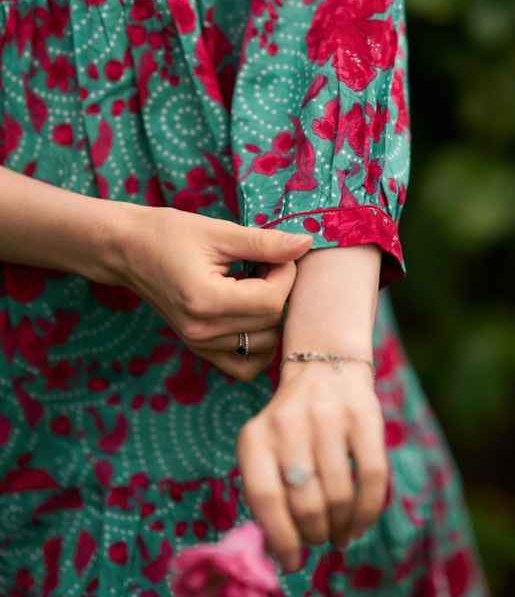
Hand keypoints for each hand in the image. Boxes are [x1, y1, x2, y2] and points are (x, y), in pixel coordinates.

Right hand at [109, 205, 312, 380]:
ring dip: (272, 317)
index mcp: (206, 301)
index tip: (278, 254)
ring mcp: (200, 345)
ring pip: (265, 347)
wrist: (128, 250)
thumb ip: (265, 243)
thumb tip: (305, 244)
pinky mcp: (200, 349)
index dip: (286, 274)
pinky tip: (251, 313)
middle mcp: (203, 332)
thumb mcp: (219, 231)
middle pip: (271, 325)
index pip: (272, 301)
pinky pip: (245, 364)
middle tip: (267, 266)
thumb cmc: (169, 234)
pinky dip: (258, 343)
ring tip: (256, 287)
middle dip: (281, 292)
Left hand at [236, 358, 388, 572]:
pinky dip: (368, 512)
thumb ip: (268, 493)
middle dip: (314, 534)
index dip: (281, 539)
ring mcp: (328, 416)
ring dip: (340, 527)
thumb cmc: (291, 427)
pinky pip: (372, 477)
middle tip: (319, 539)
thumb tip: (281, 554)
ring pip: (339, 494)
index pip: (265, 498)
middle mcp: (289, 423)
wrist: (324, 367)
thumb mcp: (266, 448)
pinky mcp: (364, 415)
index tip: (292, 563)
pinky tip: (359, 525)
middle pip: (306, 502)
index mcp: (255, 436)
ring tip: (339, 535)